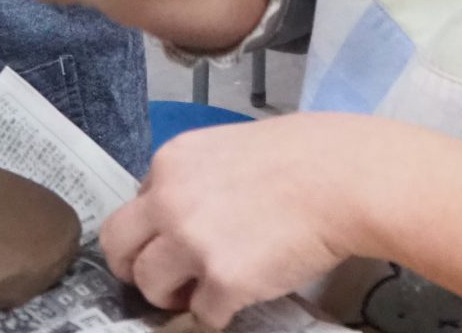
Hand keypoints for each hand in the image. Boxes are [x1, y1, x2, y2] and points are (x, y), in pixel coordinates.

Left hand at [101, 115, 384, 327]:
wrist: (343, 178)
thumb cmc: (305, 156)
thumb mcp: (231, 147)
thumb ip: (197, 177)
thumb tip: (187, 210)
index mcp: (172, 162)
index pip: (137, 204)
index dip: (155, 227)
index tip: (171, 241)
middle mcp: (169, 199)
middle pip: (118, 247)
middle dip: (136, 267)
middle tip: (164, 278)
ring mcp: (192, 242)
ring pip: (149, 286)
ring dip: (173, 295)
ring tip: (204, 289)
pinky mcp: (223, 281)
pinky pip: (201, 314)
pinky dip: (218, 312)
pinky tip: (241, 296)